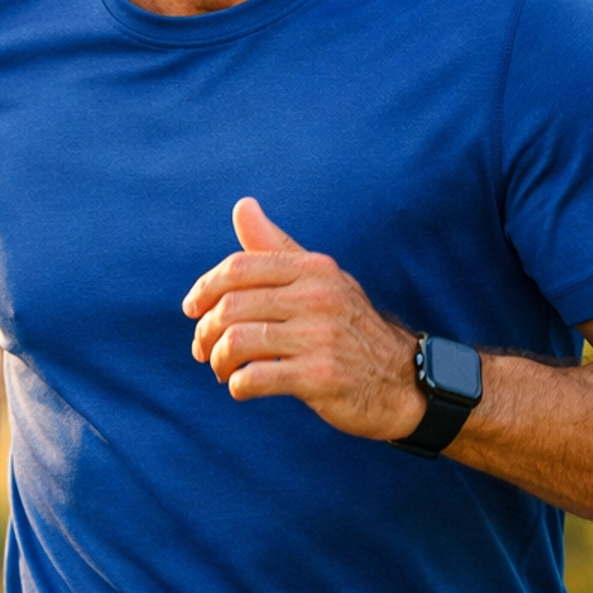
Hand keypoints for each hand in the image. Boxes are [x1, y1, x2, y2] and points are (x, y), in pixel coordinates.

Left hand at [183, 197, 425, 439]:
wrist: (400, 379)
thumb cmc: (346, 327)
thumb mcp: (317, 280)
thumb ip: (275, 246)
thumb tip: (242, 205)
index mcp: (313, 268)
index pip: (239, 268)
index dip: (205, 288)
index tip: (192, 309)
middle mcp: (318, 297)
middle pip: (231, 307)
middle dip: (206, 332)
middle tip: (203, 350)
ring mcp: (321, 337)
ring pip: (238, 342)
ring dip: (218, 360)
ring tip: (221, 369)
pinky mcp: (321, 377)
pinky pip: (256, 378)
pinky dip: (237, 385)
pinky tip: (241, 387)